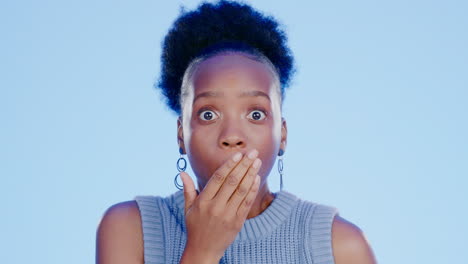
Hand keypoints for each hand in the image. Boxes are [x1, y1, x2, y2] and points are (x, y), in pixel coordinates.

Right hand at [179, 149, 261, 263]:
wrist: (203, 251)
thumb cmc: (195, 227)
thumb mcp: (188, 208)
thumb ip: (188, 189)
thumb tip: (182, 172)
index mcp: (203, 201)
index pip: (218, 178)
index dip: (229, 165)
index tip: (238, 154)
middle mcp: (216, 207)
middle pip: (232, 181)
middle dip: (244, 165)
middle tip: (253, 153)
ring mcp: (228, 215)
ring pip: (242, 190)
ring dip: (251, 174)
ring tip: (257, 162)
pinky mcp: (237, 222)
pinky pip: (247, 203)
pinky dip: (253, 189)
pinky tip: (257, 178)